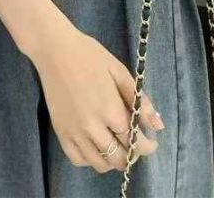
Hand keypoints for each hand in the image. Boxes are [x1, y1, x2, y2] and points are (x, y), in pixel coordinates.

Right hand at [28, 25, 163, 173]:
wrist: (55, 50)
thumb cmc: (90, 56)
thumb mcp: (119, 71)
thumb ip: (139, 99)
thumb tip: (158, 126)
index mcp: (110, 109)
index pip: (134, 141)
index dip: (147, 146)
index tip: (151, 141)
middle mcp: (92, 127)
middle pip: (118, 158)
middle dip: (131, 154)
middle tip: (134, 141)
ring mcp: (74, 132)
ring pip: (99, 164)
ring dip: (112, 159)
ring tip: (115, 144)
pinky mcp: (60, 132)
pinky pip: (77, 159)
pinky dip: (90, 159)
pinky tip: (96, 145)